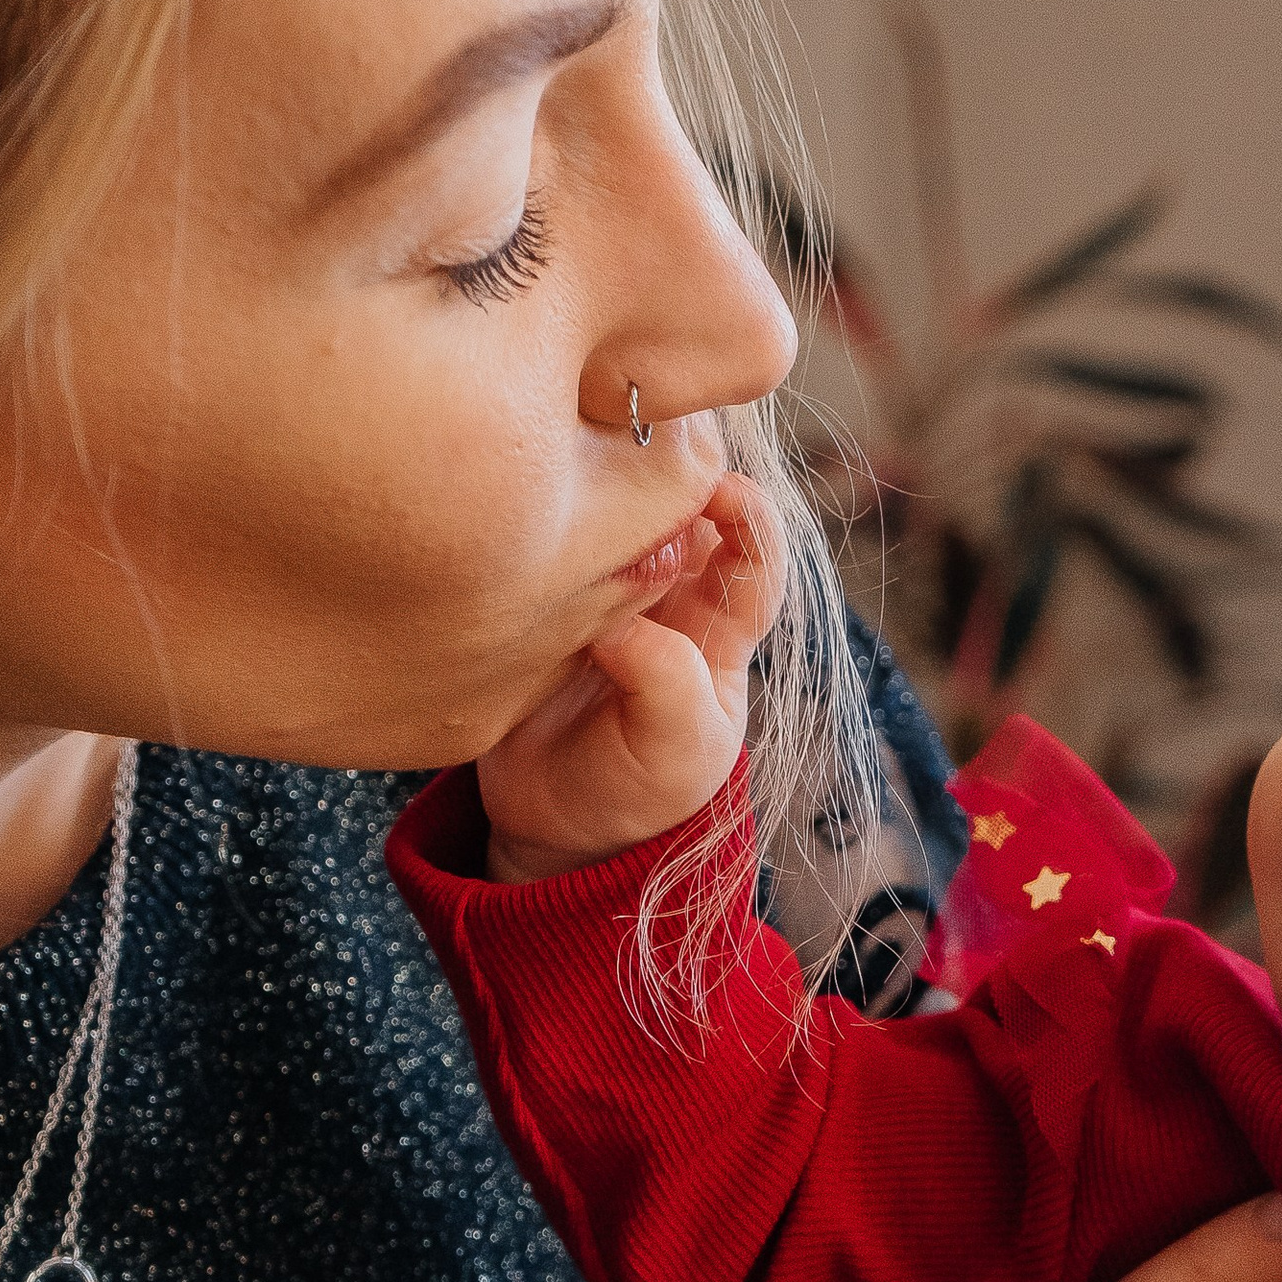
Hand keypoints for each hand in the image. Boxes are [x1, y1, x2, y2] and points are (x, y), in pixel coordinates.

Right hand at [477, 474, 784, 880]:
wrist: (552, 824)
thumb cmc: (635, 790)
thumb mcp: (675, 748)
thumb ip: (665, 678)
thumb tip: (617, 615)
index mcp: (720, 628)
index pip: (758, 549)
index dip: (748, 512)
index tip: (714, 493)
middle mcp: (668, 597)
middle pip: (683, 509)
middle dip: (665, 475)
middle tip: (628, 457)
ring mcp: (606, 594)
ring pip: (616, 518)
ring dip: (602, 494)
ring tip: (573, 477)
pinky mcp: (548, 600)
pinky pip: (552, 547)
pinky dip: (545, 526)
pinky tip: (522, 513)